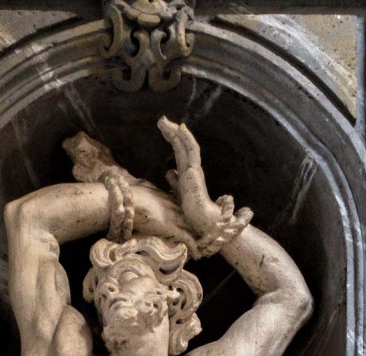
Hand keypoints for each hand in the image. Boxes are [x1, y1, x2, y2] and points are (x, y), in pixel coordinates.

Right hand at [133, 185, 201, 258]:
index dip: (189, 218)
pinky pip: (186, 237)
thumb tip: (145, 191)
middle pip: (191, 219)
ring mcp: (173, 215)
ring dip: (198, 239)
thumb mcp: (143, 189)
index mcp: (167, 197)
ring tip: (205, 249)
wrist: (125, 200)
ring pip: (191, 228)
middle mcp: (173, 206)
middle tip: (206, 240)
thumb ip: (148, 192)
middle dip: (198, 229)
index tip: (194, 225)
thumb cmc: (129, 196)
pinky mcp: (170, 226)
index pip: (183, 209)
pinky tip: (198, 255)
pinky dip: (193, 246)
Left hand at [158, 117, 252, 255]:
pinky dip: (186, 140)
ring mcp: (194, 170)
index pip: (180, 153)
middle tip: (161, 120)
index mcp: (188, 174)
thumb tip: (168, 172)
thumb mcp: (179, 196)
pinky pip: (192, 152)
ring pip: (186, 146)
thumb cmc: (193, 214)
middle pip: (181, 146)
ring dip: (176, 132)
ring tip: (164, 121)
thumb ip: (174, 183)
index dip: (172, 140)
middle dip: (171, 132)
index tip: (164, 129)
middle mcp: (192, 170)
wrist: (204, 224)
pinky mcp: (195, 173)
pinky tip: (180, 129)